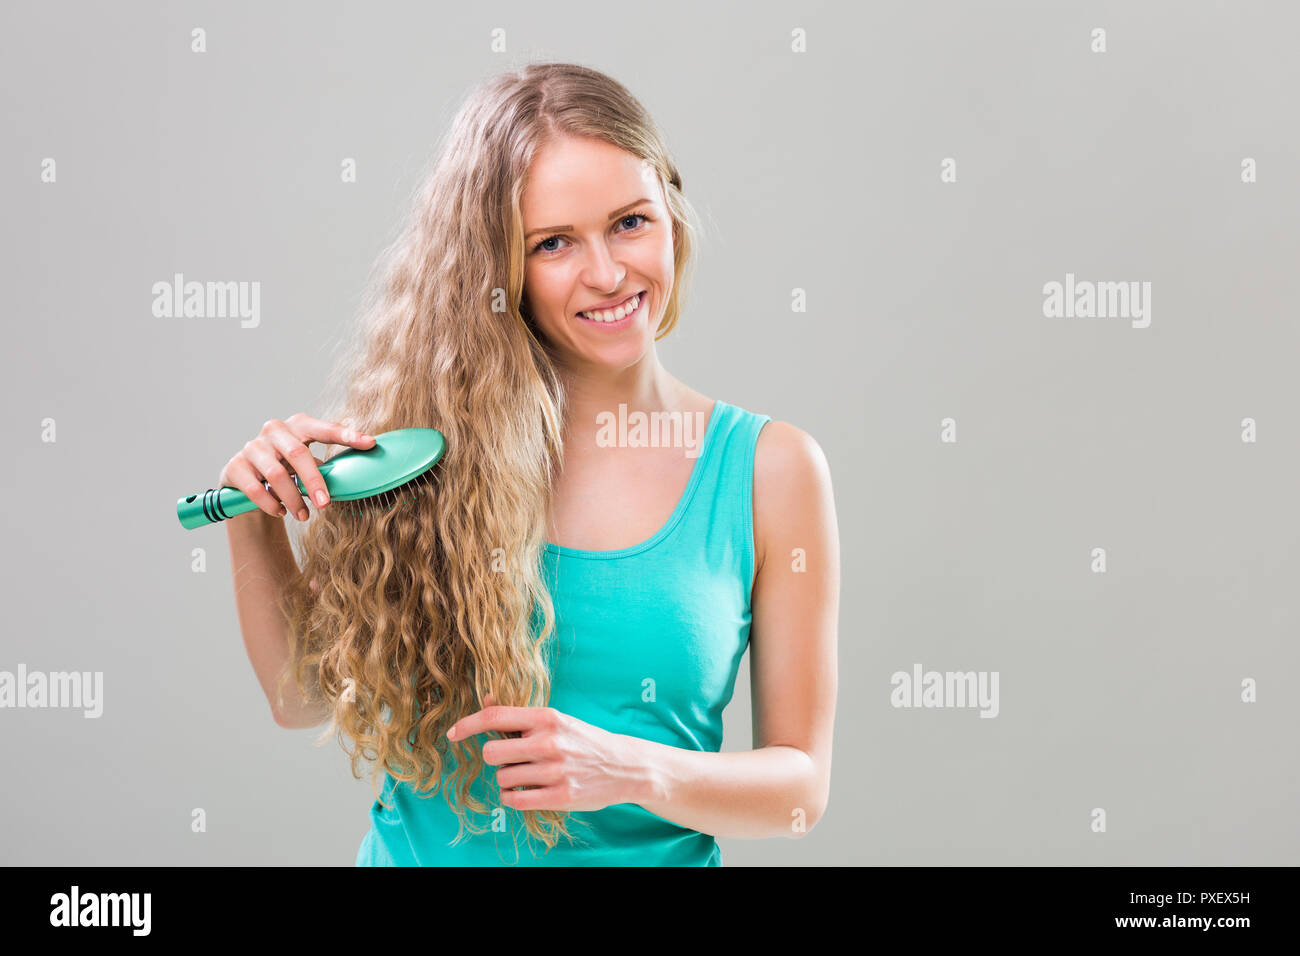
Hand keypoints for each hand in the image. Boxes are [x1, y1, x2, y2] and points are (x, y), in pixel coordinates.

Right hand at [217, 413, 374, 520]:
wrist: (247, 482)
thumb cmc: (287, 470)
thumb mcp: (307, 465)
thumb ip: (327, 467)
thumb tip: (357, 480)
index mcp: (298, 426)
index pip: (324, 429)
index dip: (347, 435)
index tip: (370, 443)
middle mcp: (274, 430)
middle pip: (298, 454)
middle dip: (314, 481)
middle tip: (326, 504)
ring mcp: (252, 447)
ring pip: (276, 474)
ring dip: (293, 499)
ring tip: (304, 516)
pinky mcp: (235, 466)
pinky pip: (255, 488)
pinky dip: (271, 504)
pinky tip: (281, 512)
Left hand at [448, 693, 650, 811]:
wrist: (624, 766)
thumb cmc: (583, 740)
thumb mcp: (556, 720)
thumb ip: (520, 715)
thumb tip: (485, 699)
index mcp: (546, 717)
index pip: (495, 718)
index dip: (467, 725)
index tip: (452, 734)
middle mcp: (549, 742)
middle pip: (491, 753)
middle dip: (495, 759)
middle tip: (512, 760)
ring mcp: (554, 770)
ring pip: (502, 779)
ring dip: (508, 780)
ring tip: (529, 776)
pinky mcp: (560, 796)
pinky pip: (514, 800)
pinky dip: (513, 798)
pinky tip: (525, 792)